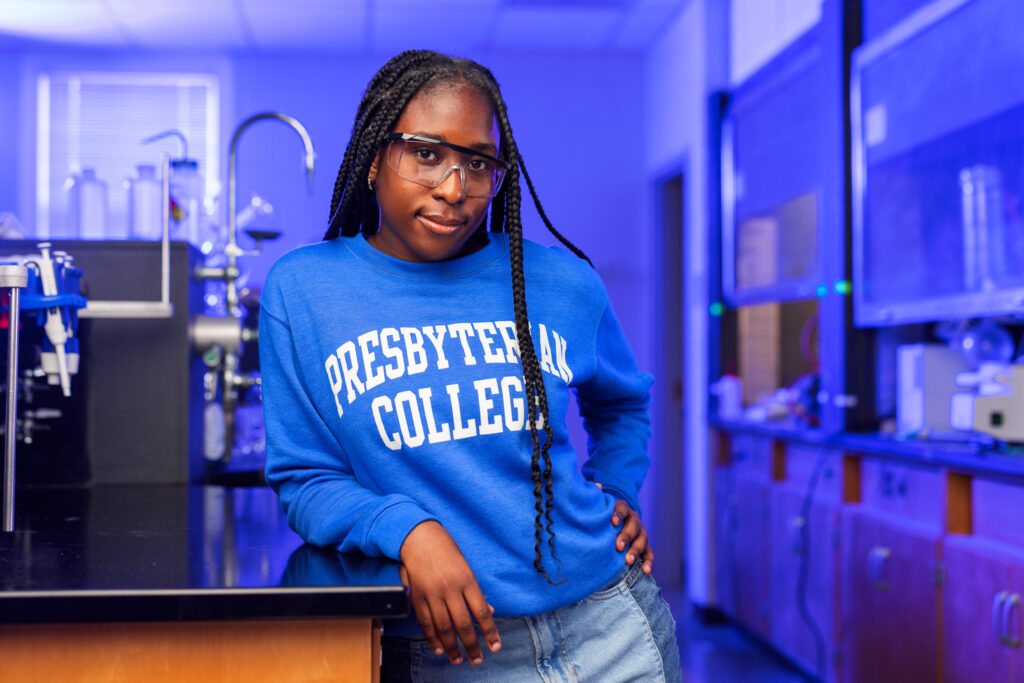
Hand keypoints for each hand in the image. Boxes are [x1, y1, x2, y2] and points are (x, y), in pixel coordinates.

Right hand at [399, 521, 500, 665]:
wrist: (419, 538)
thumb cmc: (446, 550)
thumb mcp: (466, 567)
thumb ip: (476, 592)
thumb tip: (490, 612)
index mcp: (466, 580)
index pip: (481, 612)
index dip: (489, 632)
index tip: (495, 646)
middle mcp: (450, 588)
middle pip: (462, 624)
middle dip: (471, 646)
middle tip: (477, 660)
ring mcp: (432, 594)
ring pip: (443, 627)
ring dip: (451, 647)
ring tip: (458, 659)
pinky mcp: (417, 597)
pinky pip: (425, 622)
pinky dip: (431, 638)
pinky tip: (438, 648)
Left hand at [596, 483, 653, 573]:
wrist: (615, 520)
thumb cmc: (603, 514)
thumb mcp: (599, 503)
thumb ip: (595, 493)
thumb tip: (598, 486)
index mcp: (623, 508)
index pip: (622, 508)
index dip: (618, 514)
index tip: (612, 522)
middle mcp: (634, 520)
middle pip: (634, 525)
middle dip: (626, 536)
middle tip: (617, 545)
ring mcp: (640, 533)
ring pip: (642, 540)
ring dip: (636, 549)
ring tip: (628, 560)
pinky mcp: (644, 545)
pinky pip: (649, 553)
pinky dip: (649, 561)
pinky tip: (646, 571)